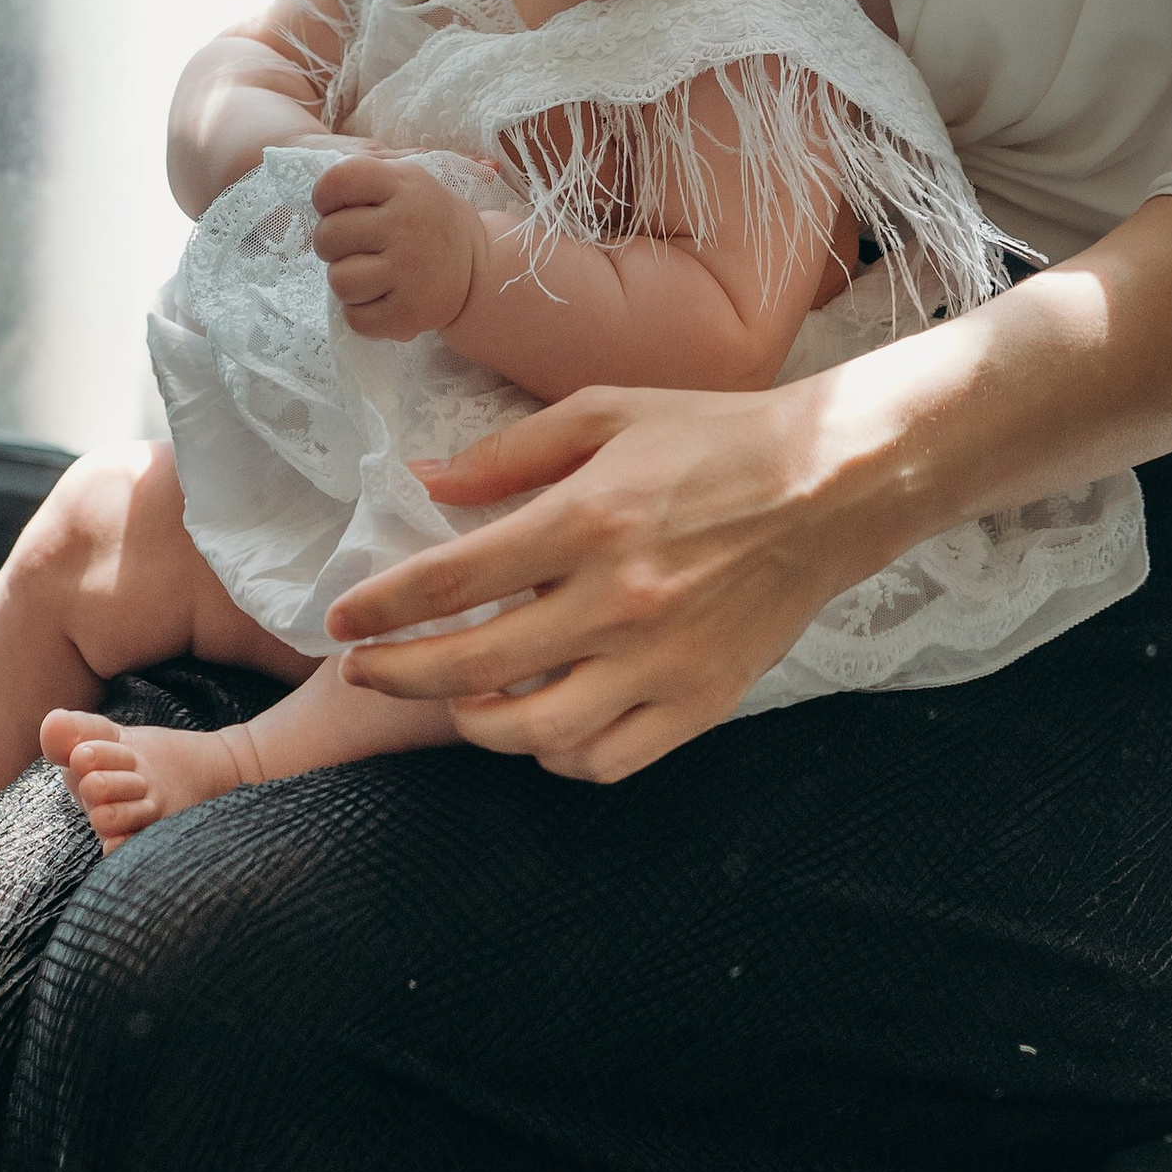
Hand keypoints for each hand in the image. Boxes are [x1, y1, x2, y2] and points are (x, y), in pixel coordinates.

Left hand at [311, 153, 485, 340]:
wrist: (481, 266)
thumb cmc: (427, 219)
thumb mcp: (406, 181)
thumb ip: (365, 174)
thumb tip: (320, 182)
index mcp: (402, 185)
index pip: (337, 180)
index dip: (325, 196)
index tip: (339, 207)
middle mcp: (406, 224)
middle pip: (328, 236)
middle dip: (333, 245)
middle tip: (358, 247)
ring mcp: (409, 270)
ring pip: (339, 280)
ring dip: (347, 281)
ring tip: (371, 273)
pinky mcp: (409, 312)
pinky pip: (355, 318)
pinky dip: (362, 313)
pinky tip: (383, 298)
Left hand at [324, 378, 858, 781]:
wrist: (831, 485)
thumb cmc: (712, 439)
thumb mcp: (606, 412)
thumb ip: (511, 451)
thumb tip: (427, 480)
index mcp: (587, 521)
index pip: (452, 581)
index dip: (381, 607)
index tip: (340, 620)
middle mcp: (617, 602)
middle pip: (473, 668)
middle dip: (397, 675)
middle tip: (361, 671)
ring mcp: (661, 663)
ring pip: (533, 732)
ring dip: (473, 723)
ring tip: (454, 698)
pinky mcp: (700, 702)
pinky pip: (606, 759)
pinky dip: (557, 755)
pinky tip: (539, 726)